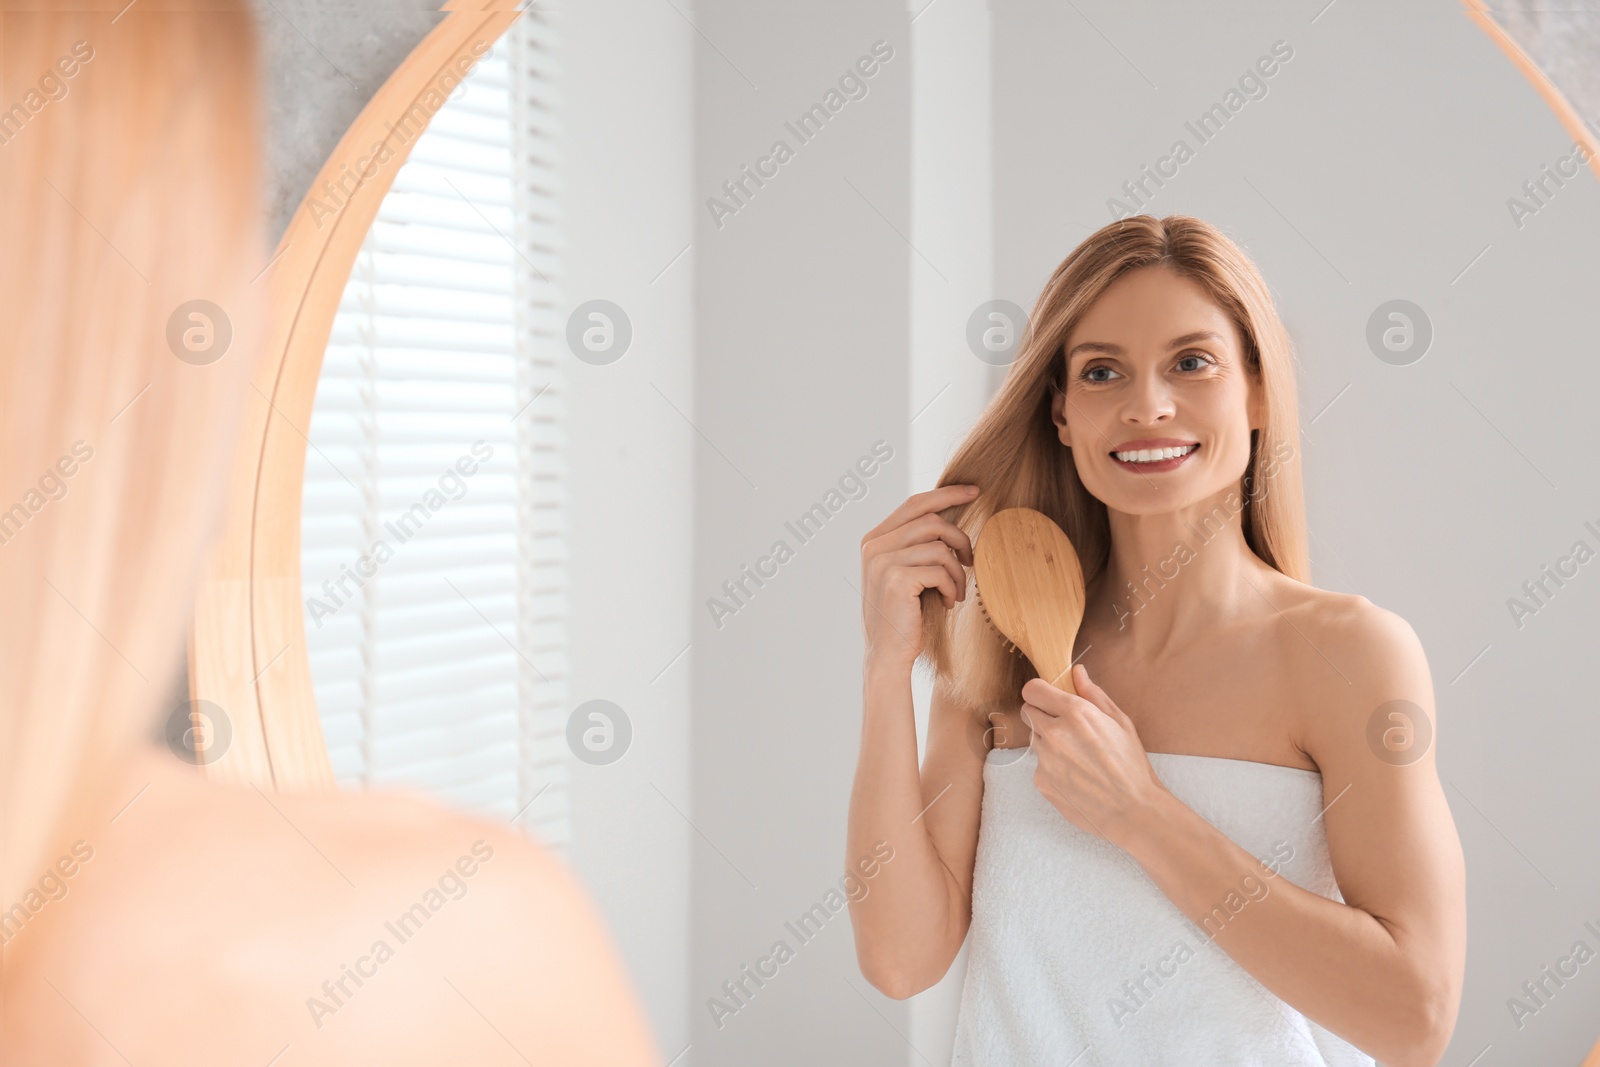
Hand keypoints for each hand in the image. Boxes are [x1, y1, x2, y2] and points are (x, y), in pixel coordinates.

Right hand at [858, 484, 978, 669]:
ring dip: (957, 570)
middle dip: (959, 538)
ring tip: (957, 591)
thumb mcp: (906, 573)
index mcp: (875, 539)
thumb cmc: (904, 615)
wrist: (888, 654)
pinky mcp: (896, 580)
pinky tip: (948, 602)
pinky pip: (941, 569)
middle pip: (931, 520)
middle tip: (970, 560)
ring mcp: (883, 562)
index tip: (974, 491)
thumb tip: (950, 516)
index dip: (946, 494)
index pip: (915, 503)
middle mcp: (874, 546)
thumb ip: (917, 545)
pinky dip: (952, 586)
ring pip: (939, 546)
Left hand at [1021, 663, 1171, 848]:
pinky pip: (1039, 766)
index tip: (1048, 698)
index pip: (1033, 690)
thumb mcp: (1120, 722)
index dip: (1040, 693)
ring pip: (1035, 740)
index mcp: (1075, 713)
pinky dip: (1052, 768)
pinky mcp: (1041, 782)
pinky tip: (1076, 777)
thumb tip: (1077, 672)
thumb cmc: (1131, 766)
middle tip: (1066, 728)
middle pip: (1028, 712)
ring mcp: (1045, 760)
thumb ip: (1094, 694)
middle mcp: (1055, 734)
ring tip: (1078, 757)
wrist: (1133, 810)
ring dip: (1049, 743)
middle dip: (1043, 715)